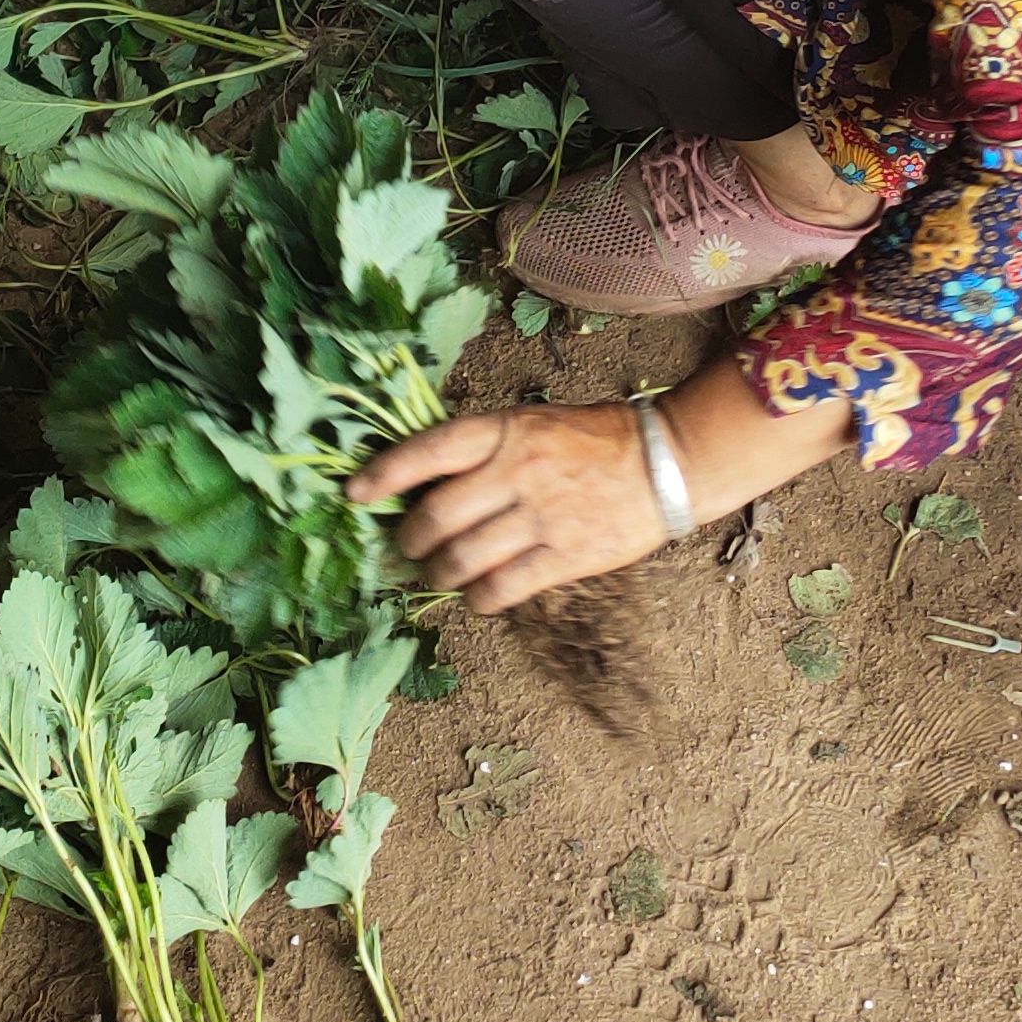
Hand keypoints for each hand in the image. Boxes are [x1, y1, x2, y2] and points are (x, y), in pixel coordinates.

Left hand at [350, 403, 666, 615]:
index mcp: (505, 431)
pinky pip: (504, 588)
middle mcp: (517, 471)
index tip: (356, 494)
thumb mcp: (532, 423)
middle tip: (405, 548)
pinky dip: (479, 599)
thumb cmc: (592, 439)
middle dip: (410, 540)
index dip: (385, 473)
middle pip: (437, 516)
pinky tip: (476, 596)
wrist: (665, 462)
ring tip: (437, 574)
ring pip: (464, 558)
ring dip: (439, 574)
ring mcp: (541, 516)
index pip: (429, 450)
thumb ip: (483, 450)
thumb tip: (426, 484)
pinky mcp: (566, 556)